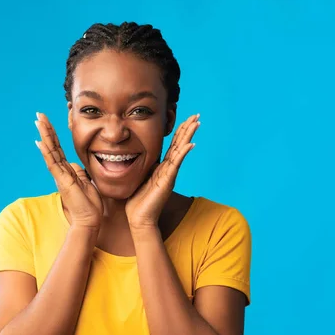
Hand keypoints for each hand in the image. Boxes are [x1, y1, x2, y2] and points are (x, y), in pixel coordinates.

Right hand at [35, 112, 102, 228]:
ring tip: (38, 121)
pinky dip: (47, 153)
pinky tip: (40, 142)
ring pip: (50, 152)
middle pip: (52, 146)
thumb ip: (79, 172)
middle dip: (46, 130)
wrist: (90, 219)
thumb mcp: (86, 183)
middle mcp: (61, 171)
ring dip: (45, 136)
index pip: (58, 149)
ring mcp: (60, 176)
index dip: (53, 135)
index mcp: (67, 171)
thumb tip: (74, 164)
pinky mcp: (62, 181)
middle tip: (38, 115)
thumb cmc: (89, 204)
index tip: (47, 121)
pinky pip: (53, 164)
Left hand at [125, 114, 199, 229]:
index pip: (173, 145)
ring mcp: (169, 174)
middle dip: (188, 129)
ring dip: (189, 136)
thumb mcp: (140, 177)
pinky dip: (183, 153)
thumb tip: (137, 154)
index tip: (186, 118)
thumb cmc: (138, 201)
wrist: (139, 219)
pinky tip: (191, 144)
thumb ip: (143, 166)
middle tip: (197, 115)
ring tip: (197, 123)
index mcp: (162, 167)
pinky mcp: (167, 181)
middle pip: (180, 144)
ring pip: (181, 151)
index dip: (180, 131)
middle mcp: (168, 169)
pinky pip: (176, 164)